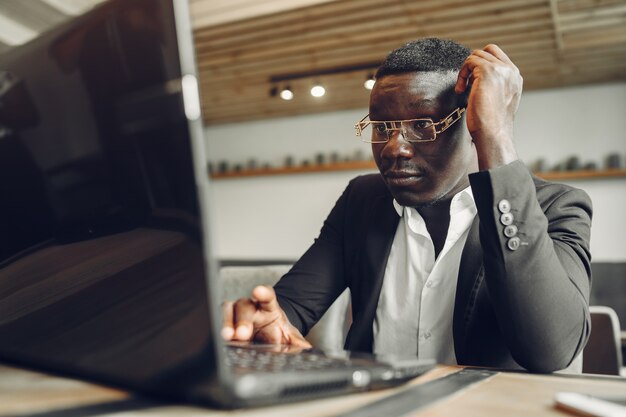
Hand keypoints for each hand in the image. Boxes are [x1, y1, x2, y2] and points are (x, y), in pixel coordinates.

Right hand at [221, 285, 311, 347]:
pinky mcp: (225, 323)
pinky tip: (218, 341)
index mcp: (268, 307)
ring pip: (226, 310)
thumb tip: (307, 348)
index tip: (258, 290)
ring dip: (225, 323)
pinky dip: (217, 330)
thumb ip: (297, 342)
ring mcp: (235, 314)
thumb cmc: (276, 332)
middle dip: (242, 320)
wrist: (267, 335)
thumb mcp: (289, 337)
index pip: (267, 296)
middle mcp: (250, 307)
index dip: (263, 292)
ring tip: (227, 336)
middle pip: (244, 307)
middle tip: (242, 333)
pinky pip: (217, 322)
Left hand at [455, 44, 521, 169]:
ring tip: (463, 89)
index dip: (482, 65)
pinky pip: (469, 61)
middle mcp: (511, 71)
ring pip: (477, 55)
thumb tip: (478, 80)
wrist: (494, 134)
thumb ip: (496, 86)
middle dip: (474, 64)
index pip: (498, 57)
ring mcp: (501, 69)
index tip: (473, 84)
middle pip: (488, 51)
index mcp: (515, 77)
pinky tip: (461, 90)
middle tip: (467, 83)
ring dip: (465, 70)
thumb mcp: (498, 101)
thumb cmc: (492, 125)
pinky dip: (462, 74)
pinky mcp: (488, 71)